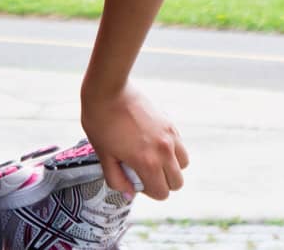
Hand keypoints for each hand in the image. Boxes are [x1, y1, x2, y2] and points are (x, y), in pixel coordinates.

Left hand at [80, 78, 188, 200]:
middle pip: (176, 182)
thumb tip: (130, 193)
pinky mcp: (170, 122)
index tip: (136, 179)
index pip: (162, 193)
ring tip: (152, 157)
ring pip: (183, 164)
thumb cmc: (100, 121)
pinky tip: (153, 142)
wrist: (108, 89)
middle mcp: (164, 151)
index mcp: (147, 163)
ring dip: (171, 167)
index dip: (148, 191)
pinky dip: (172, 150)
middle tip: (144, 171)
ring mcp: (169, 136)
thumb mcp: (103, 155)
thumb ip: (117, 179)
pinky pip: (180, 145)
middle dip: (162, 182)